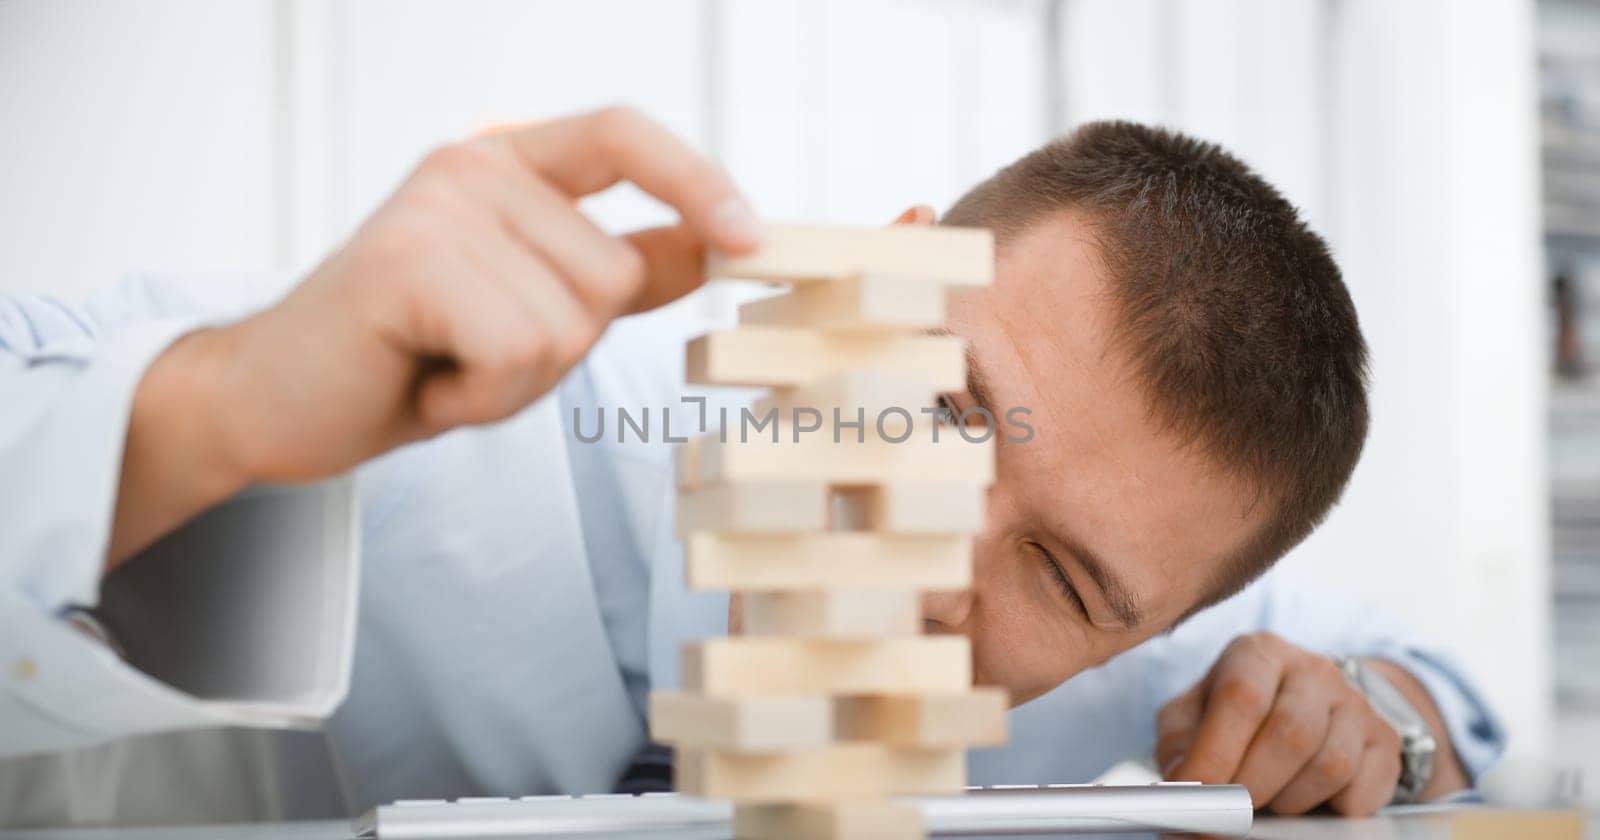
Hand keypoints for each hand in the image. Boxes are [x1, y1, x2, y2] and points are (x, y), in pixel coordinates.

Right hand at [113, 106, 758, 560]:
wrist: (276, 403)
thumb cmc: (408, 357)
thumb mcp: (529, 307)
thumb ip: (618, 268)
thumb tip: (718, 243)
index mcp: (504, 164)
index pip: (623, 134)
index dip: (696, 179)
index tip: (751, 238)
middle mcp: (472, 168)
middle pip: (611, 276)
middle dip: (561, 352)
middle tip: (475, 357)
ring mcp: (438, 207)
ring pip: (572, 325)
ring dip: (517, 381)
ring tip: (445, 367)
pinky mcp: (408, 260)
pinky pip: (520, 350)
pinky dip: (482, 398)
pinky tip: (424, 384)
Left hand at [1155, 633, 1401, 815]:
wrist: (1306, 709)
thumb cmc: (1233, 718)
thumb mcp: (1193, 718)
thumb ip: (1179, 747)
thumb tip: (1181, 789)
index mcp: (1258, 653)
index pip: (1241, 698)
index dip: (1217, 754)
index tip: (1198, 796)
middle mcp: (1312, 669)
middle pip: (1291, 735)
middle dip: (1253, 786)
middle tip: (1229, 812)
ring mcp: (1355, 703)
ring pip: (1330, 765)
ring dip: (1289, 800)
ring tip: (1267, 801)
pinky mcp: (1384, 740)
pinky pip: (1363, 789)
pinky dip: (1330, 809)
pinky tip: (1307, 801)